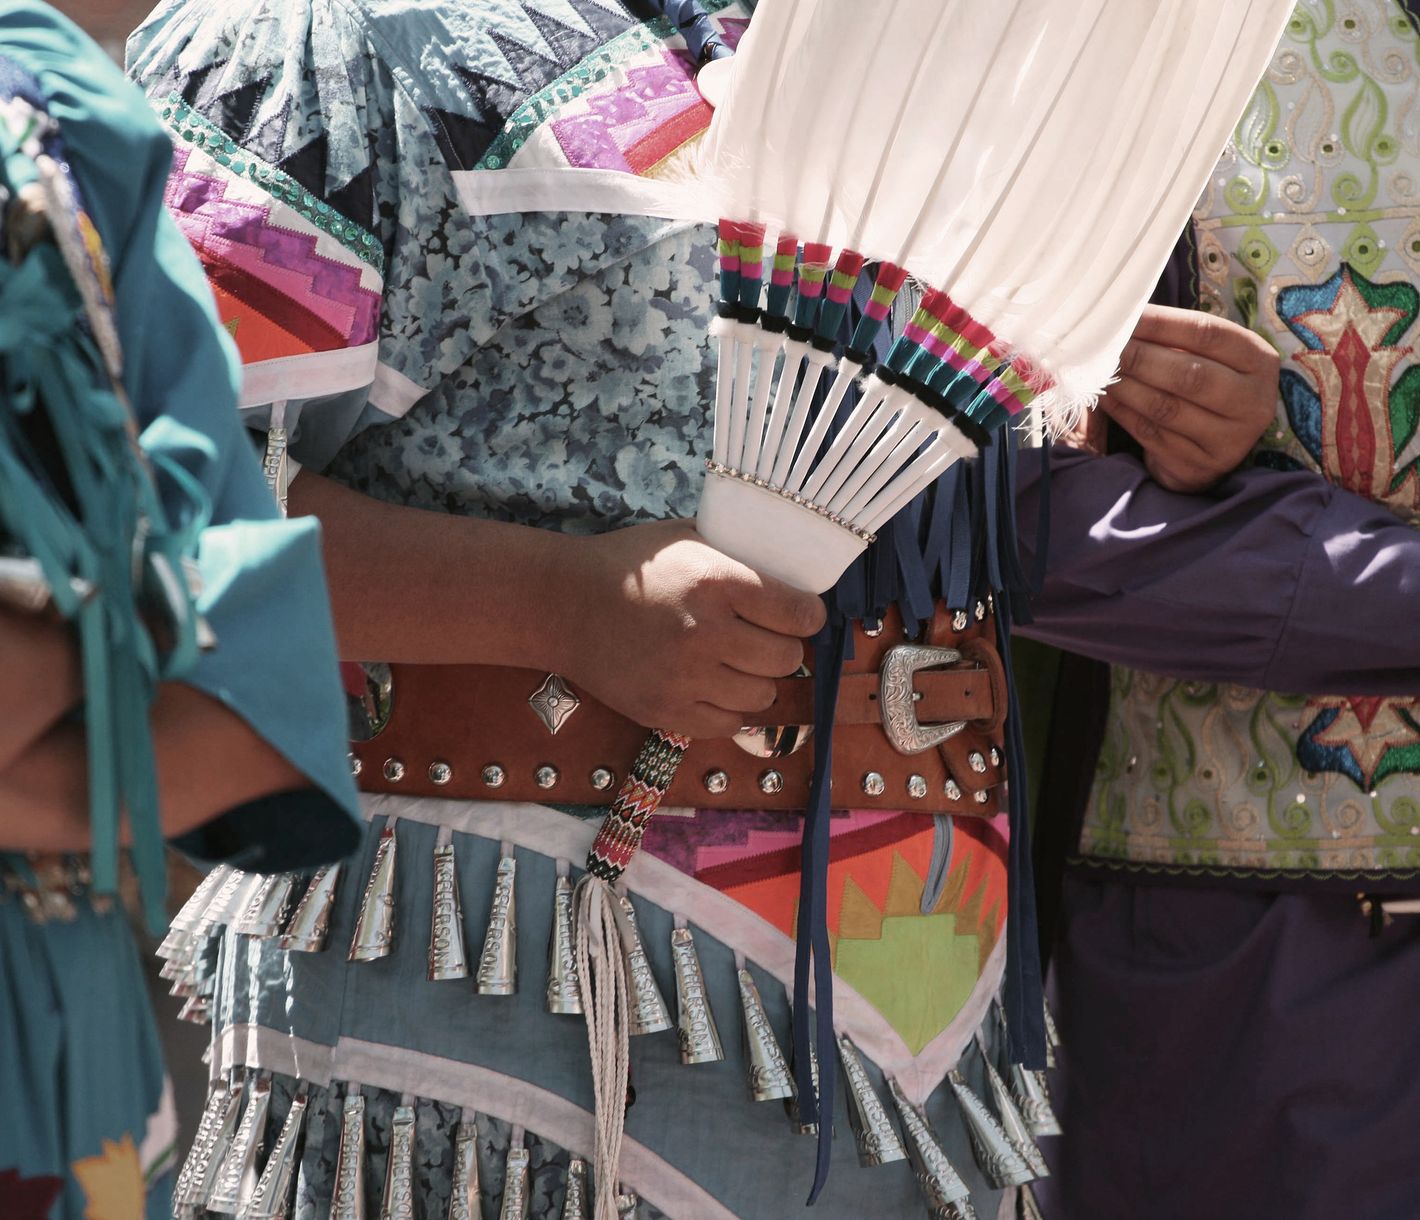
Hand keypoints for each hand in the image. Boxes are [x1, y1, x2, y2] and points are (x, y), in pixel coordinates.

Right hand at [554, 520, 825, 736]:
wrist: (562, 604)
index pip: (800, 614)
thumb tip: (792, 573)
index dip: (808, 614)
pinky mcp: (665, 712)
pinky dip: (729, 708)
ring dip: (757, 679)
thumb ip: (738, 554)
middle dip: (783, 647)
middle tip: (766, 637)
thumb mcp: (687, 538)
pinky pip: (728, 725)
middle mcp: (705, 634)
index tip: (800, 614)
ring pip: (762, 696)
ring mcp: (684, 678)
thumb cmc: (629, 567)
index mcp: (716, 583)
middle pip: (787, 659)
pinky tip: (714, 685)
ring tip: (736, 662)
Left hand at [1100, 305, 1278, 491]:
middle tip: (1105, 347)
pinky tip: (1104, 397)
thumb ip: (1177, 338)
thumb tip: (1123, 317)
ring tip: (1099, 371)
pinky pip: (1152, 435)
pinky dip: (1123, 413)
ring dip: (1126, 387)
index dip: (1162, 323)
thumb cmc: (1204, 385)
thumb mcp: (1207, 357)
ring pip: (1167, 408)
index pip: (1208, 334)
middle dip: (1140, 358)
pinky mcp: (1199, 466)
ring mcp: (1229, 439)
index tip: (1126, 316)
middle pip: (1189, 375)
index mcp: (1258, 361)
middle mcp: (1252, 402)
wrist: (1211, 445)